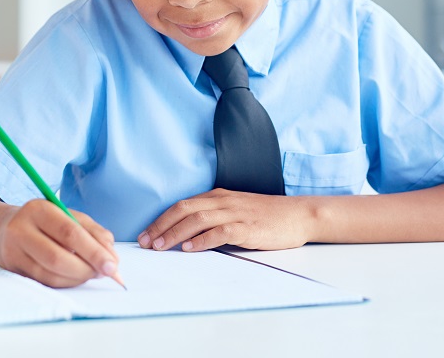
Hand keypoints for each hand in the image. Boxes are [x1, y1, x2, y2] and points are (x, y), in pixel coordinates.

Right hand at [0, 199, 119, 287]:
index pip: (69, 232)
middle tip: (106, 273)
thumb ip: (93, 232)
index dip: (93, 251)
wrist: (3, 228)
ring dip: (78, 278)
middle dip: (87, 269)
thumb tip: (111, 257)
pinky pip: (45, 282)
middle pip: (58, 257)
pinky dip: (67, 283)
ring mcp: (13, 250)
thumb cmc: (43, 222)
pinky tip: (76, 277)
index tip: (112, 265)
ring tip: (92, 273)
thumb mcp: (67, 215)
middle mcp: (21, 229)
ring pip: (51, 274)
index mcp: (39, 209)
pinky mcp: (13, 269)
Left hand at [138, 189, 313, 252]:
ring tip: (160, 246)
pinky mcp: (248, 227)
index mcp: (217, 197)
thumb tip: (186, 235)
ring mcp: (235, 213)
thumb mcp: (235, 210)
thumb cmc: (266, 216)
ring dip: (175, 233)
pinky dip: (202, 240)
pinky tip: (189, 248)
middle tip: (145, 242)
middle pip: (183, 210)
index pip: (181, 205)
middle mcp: (223, 201)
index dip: (161, 220)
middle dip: (161, 226)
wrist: (298, 215)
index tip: (145, 234)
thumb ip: (213, 218)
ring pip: (197, 219)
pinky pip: (220, 231)